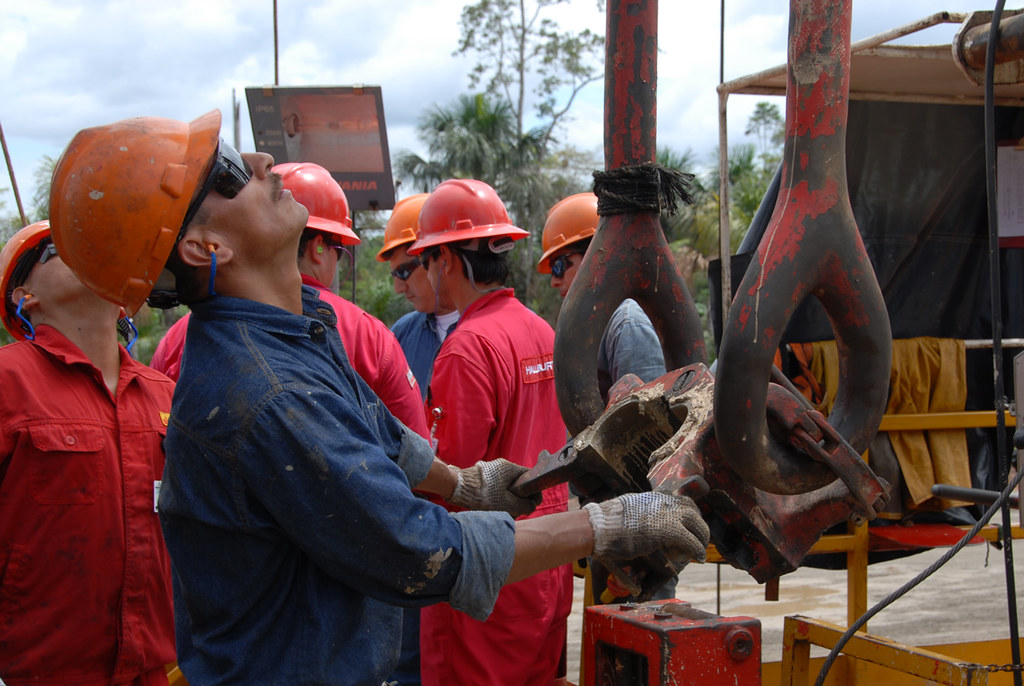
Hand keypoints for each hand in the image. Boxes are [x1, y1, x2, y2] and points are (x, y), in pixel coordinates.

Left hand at [448, 459, 541, 517]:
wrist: (454, 487)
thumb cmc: (481, 494)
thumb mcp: (506, 503)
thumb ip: (523, 505)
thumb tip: (532, 506)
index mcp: (509, 468)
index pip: (529, 476)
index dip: (534, 491)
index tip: (534, 503)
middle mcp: (500, 466)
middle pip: (518, 483)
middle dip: (520, 498)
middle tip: (518, 511)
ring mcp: (490, 471)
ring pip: (506, 486)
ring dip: (508, 499)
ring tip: (505, 512)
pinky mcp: (481, 477)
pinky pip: (496, 487)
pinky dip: (498, 497)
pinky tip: (494, 508)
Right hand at [583, 491, 708, 562]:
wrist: (598, 527)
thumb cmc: (604, 522)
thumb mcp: (624, 510)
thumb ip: (635, 513)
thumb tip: (633, 520)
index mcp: (653, 497)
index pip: (681, 501)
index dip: (690, 514)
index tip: (691, 525)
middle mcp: (663, 502)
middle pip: (693, 511)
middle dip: (699, 526)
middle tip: (700, 539)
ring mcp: (667, 515)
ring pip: (697, 525)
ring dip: (701, 538)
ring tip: (700, 551)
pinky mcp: (669, 531)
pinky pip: (691, 542)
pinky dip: (697, 550)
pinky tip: (699, 558)